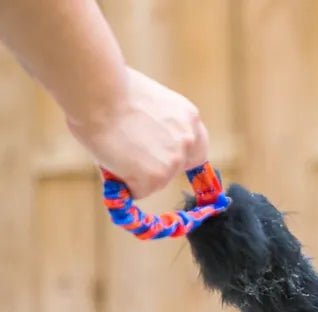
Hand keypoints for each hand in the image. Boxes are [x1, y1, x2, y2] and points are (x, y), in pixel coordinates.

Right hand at [66, 67, 207, 198]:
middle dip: (159, 167)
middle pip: (179, 167)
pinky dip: (124, 184)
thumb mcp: (150, 103)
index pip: (196, 148)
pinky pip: (139, 191)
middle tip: (132, 158)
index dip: (180, 156)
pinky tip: (111, 160)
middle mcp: (188, 140)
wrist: (97, 95)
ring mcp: (174, 160)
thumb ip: (159, 125)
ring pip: (157, 181)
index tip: (166, 160)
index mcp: (189, 117)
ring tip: (115, 149)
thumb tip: (147, 142)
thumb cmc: (109, 91)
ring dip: (137, 173)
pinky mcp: (156, 177)